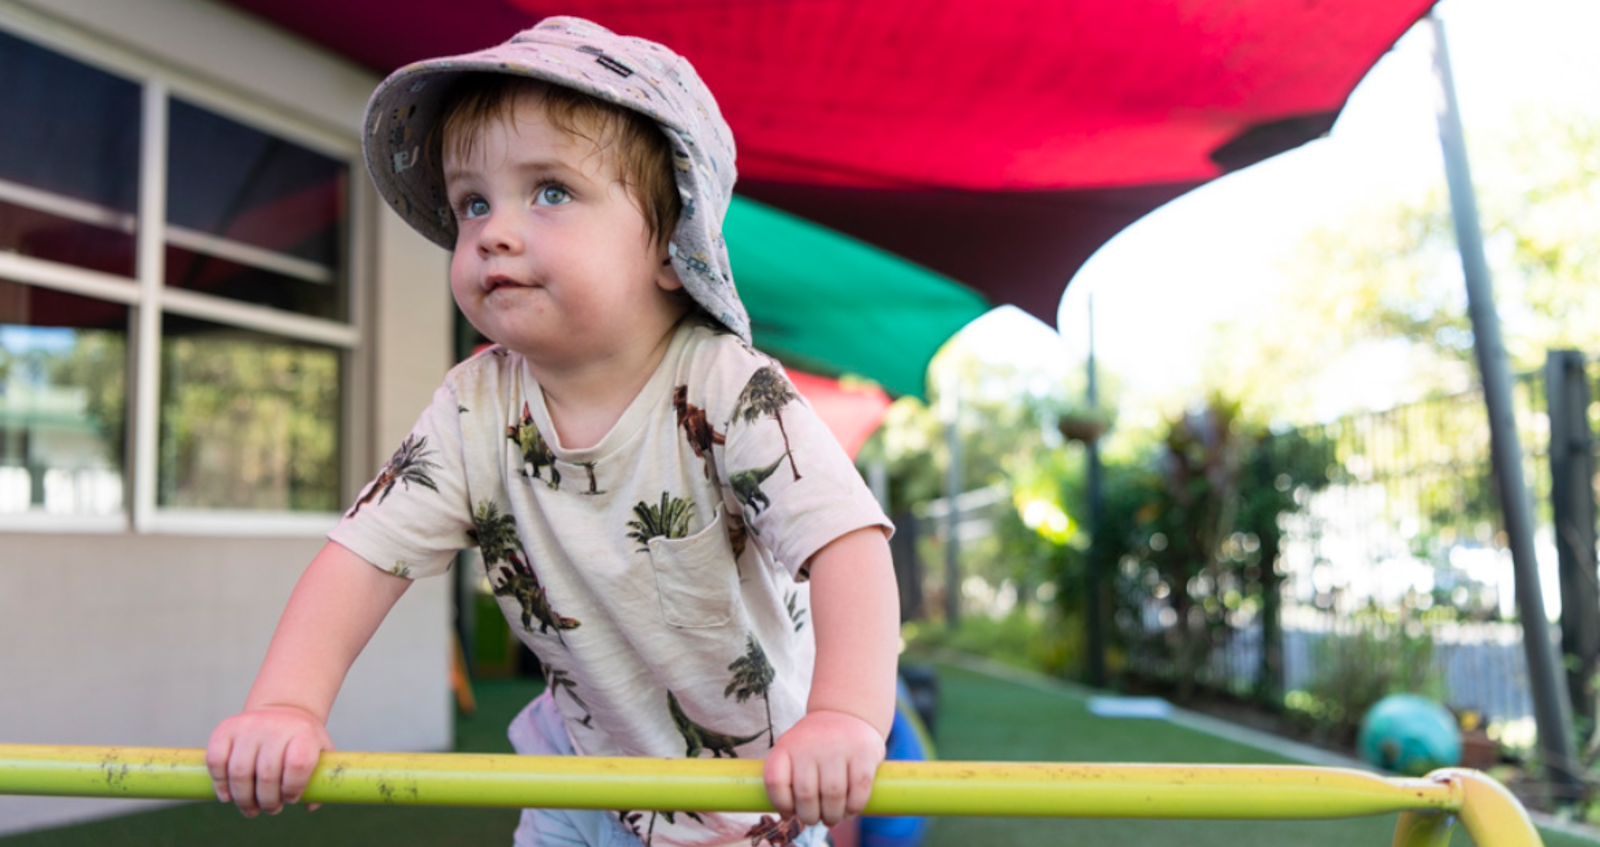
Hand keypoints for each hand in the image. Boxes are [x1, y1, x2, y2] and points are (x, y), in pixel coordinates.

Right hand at [205, 705, 332, 816]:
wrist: (282, 709)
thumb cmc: (301, 739)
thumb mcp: (321, 751)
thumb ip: (322, 778)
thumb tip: (310, 805)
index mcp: (303, 733)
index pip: (298, 765)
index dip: (293, 788)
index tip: (291, 799)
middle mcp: (275, 726)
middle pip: (267, 774)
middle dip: (268, 801)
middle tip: (271, 809)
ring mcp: (248, 726)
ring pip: (240, 772)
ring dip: (244, 799)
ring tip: (251, 809)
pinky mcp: (224, 729)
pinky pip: (216, 761)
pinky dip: (220, 783)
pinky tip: (228, 796)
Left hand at [763, 709, 885, 826]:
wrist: (846, 712)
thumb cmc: (815, 744)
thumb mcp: (792, 750)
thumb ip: (786, 779)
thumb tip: (788, 820)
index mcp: (786, 745)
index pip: (775, 781)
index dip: (781, 805)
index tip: (790, 813)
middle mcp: (810, 744)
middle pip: (805, 795)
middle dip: (810, 817)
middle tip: (816, 819)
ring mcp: (838, 747)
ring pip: (833, 795)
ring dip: (833, 815)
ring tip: (833, 817)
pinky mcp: (864, 752)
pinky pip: (859, 790)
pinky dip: (854, 807)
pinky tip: (851, 810)